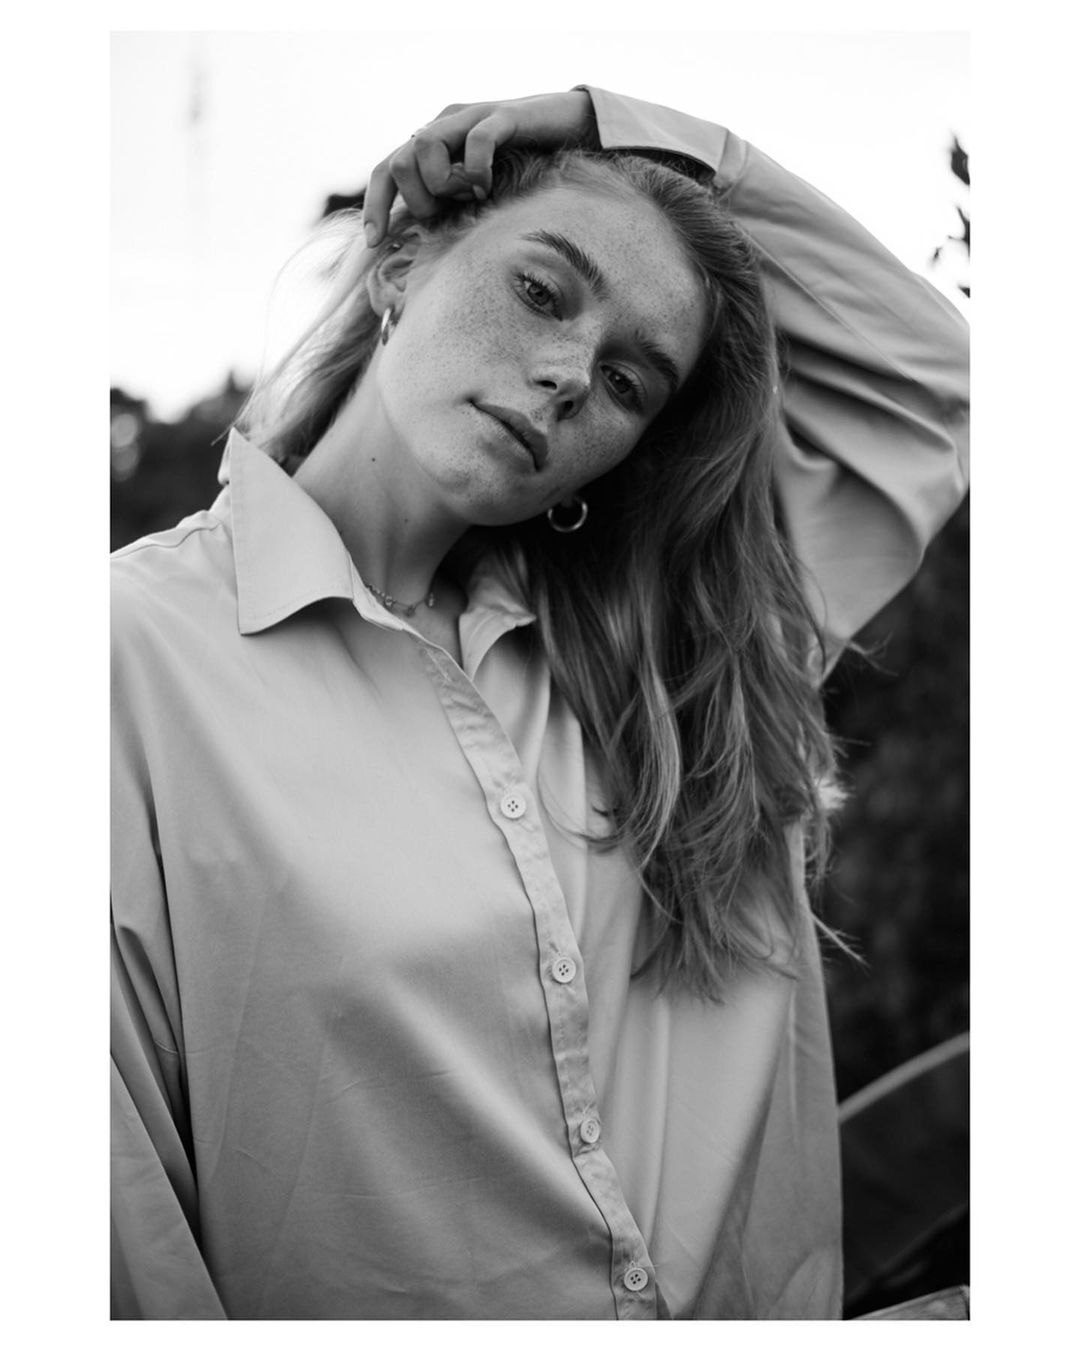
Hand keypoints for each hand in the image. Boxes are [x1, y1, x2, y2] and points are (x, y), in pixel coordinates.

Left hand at [362, 90, 596, 245]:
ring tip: (474, 194)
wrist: (574, 127)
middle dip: (419, 200)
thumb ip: (451, 206)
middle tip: (450, 212)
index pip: (386, 171)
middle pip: (400, 162)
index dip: (375, 207)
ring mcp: (472, 116)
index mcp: (435, 144)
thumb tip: (424, 244)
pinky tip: (491, 185)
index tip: (375, 243)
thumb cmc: (526, 166)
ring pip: (425, 144)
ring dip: (445, 182)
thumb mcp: (478, 193)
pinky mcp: (503, 115)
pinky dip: (477, 169)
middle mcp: (445, 124)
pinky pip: (476, 140)